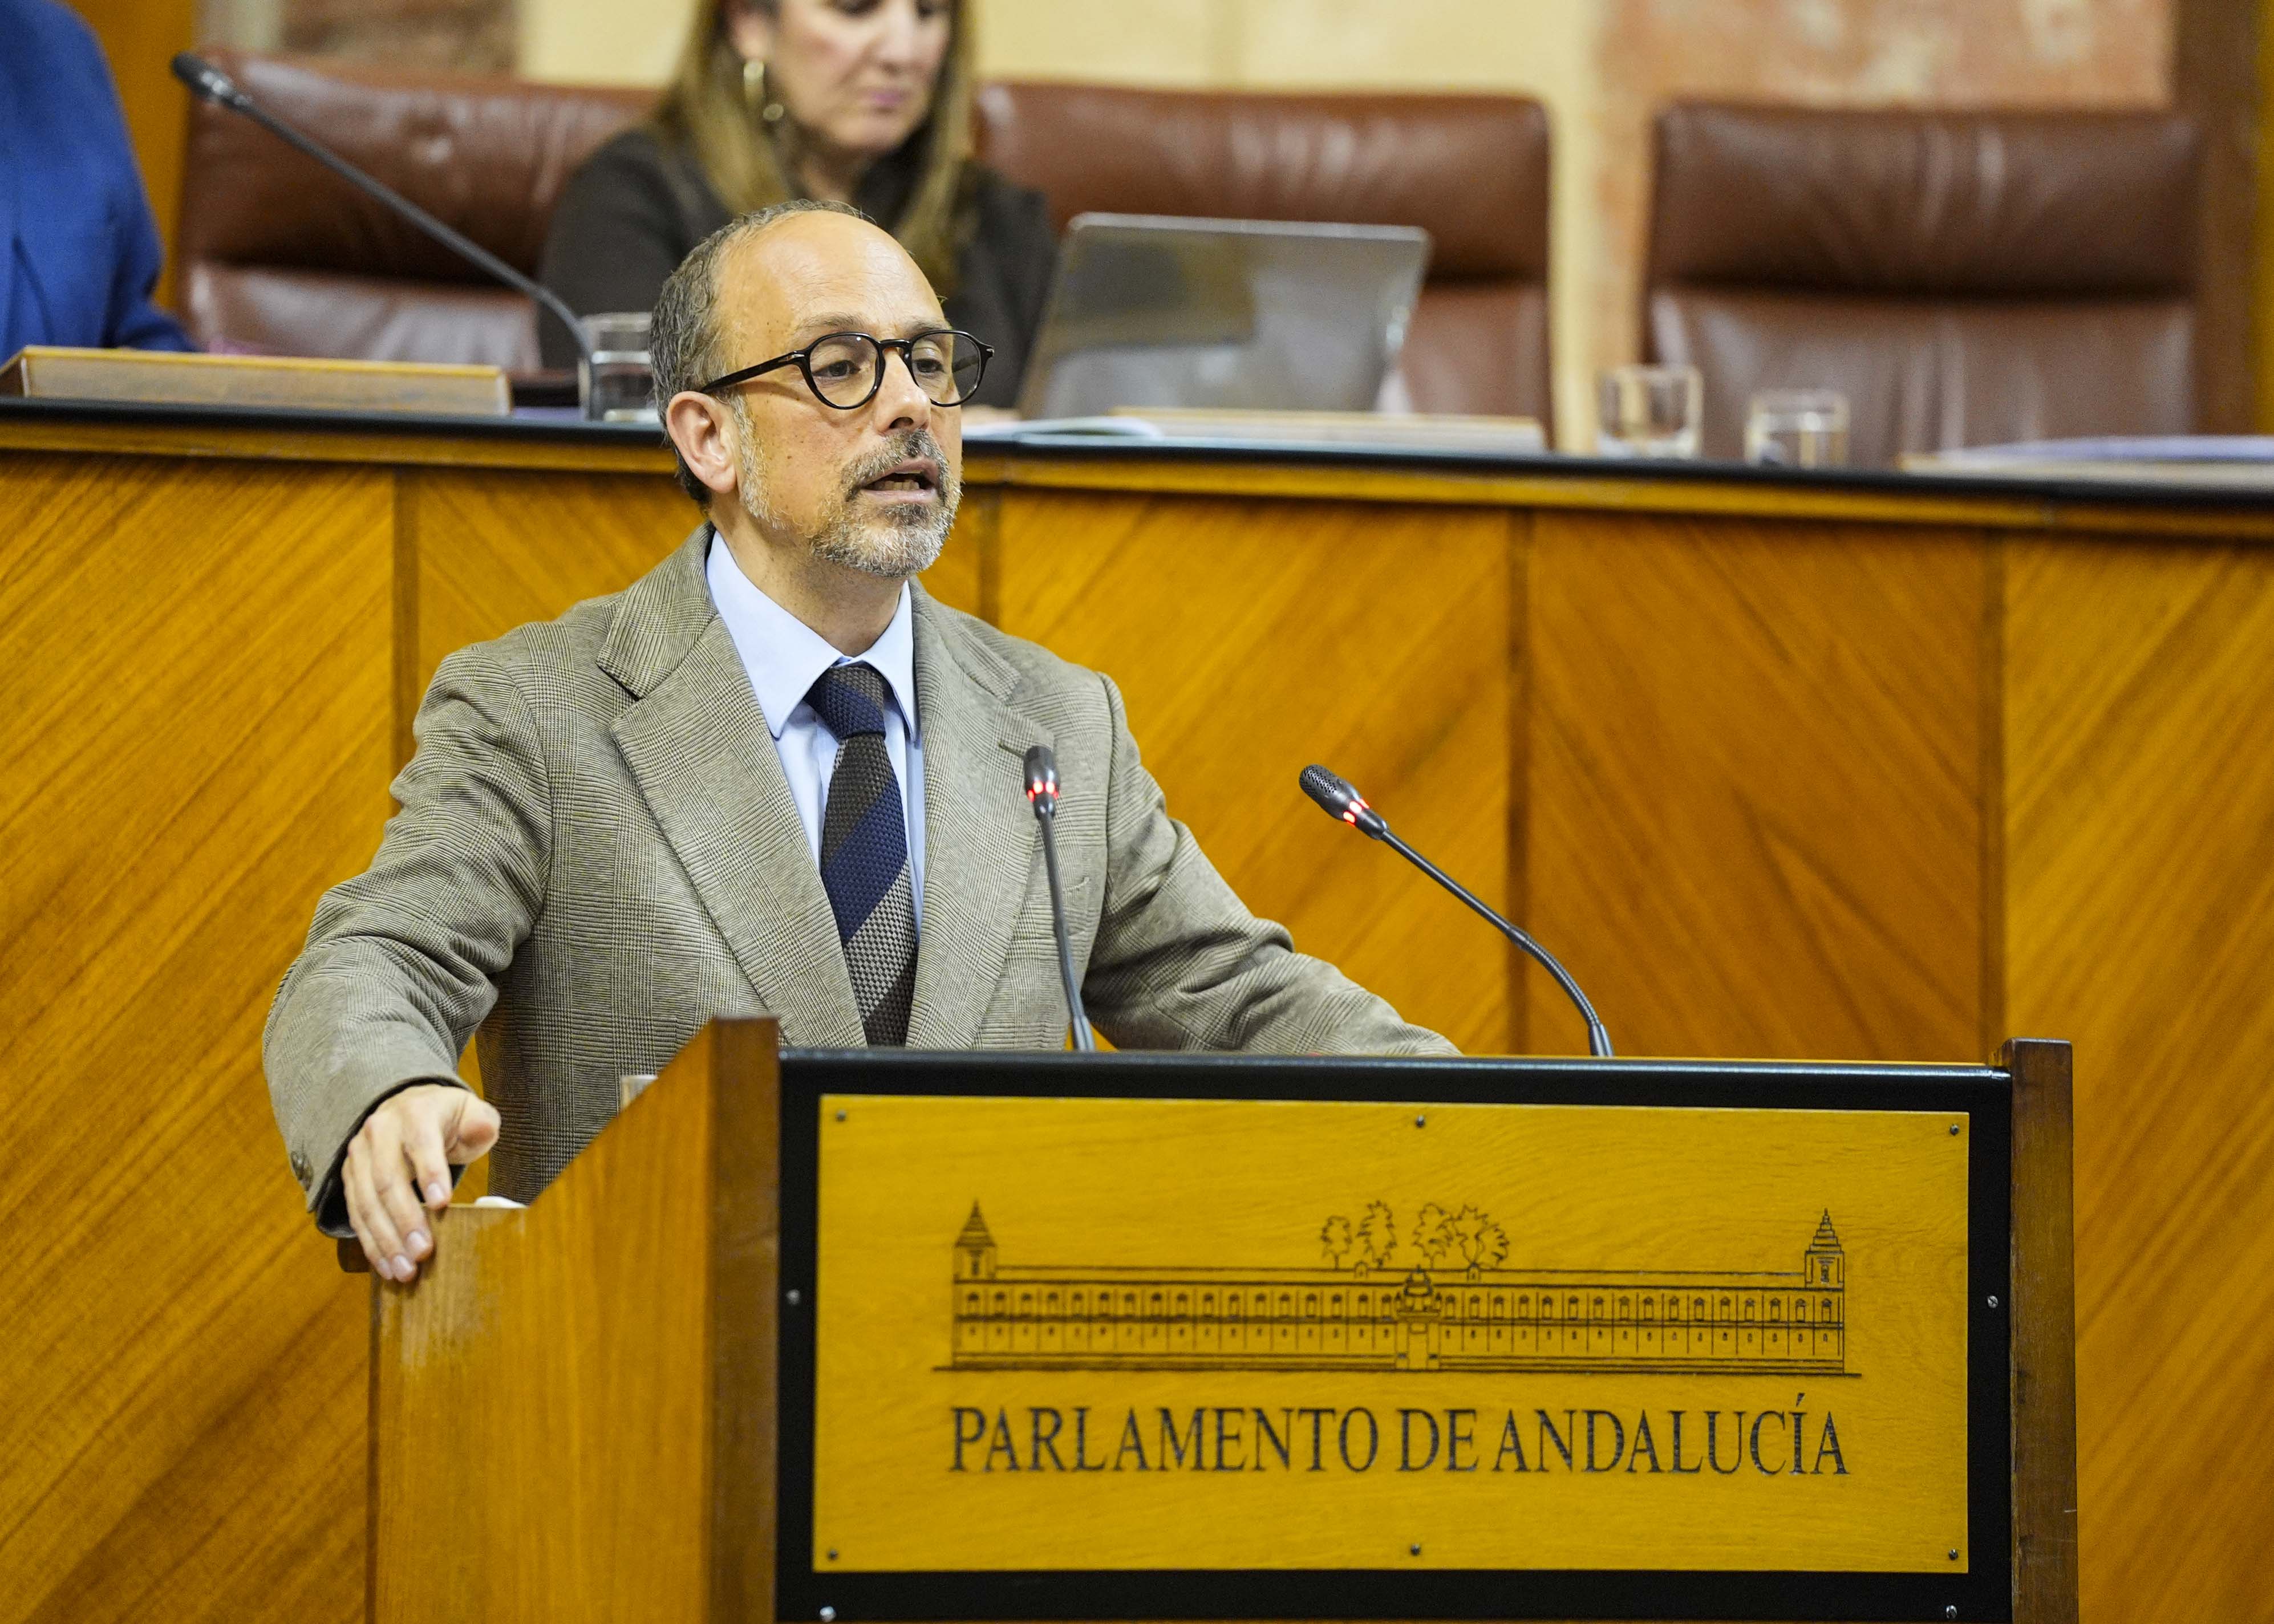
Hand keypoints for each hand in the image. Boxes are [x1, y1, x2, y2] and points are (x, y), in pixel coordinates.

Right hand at [342, 1084, 500, 1282]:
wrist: (409, 1107)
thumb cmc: (447, 1118)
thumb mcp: (470, 1112)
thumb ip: (481, 1121)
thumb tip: (482, 1128)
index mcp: (415, 1112)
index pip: (421, 1143)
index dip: (431, 1173)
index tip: (443, 1204)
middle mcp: (379, 1131)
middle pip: (388, 1179)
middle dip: (405, 1219)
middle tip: (423, 1252)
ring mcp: (359, 1155)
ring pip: (366, 1201)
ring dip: (385, 1239)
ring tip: (405, 1269)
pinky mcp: (350, 1177)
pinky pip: (356, 1214)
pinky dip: (371, 1242)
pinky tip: (387, 1265)